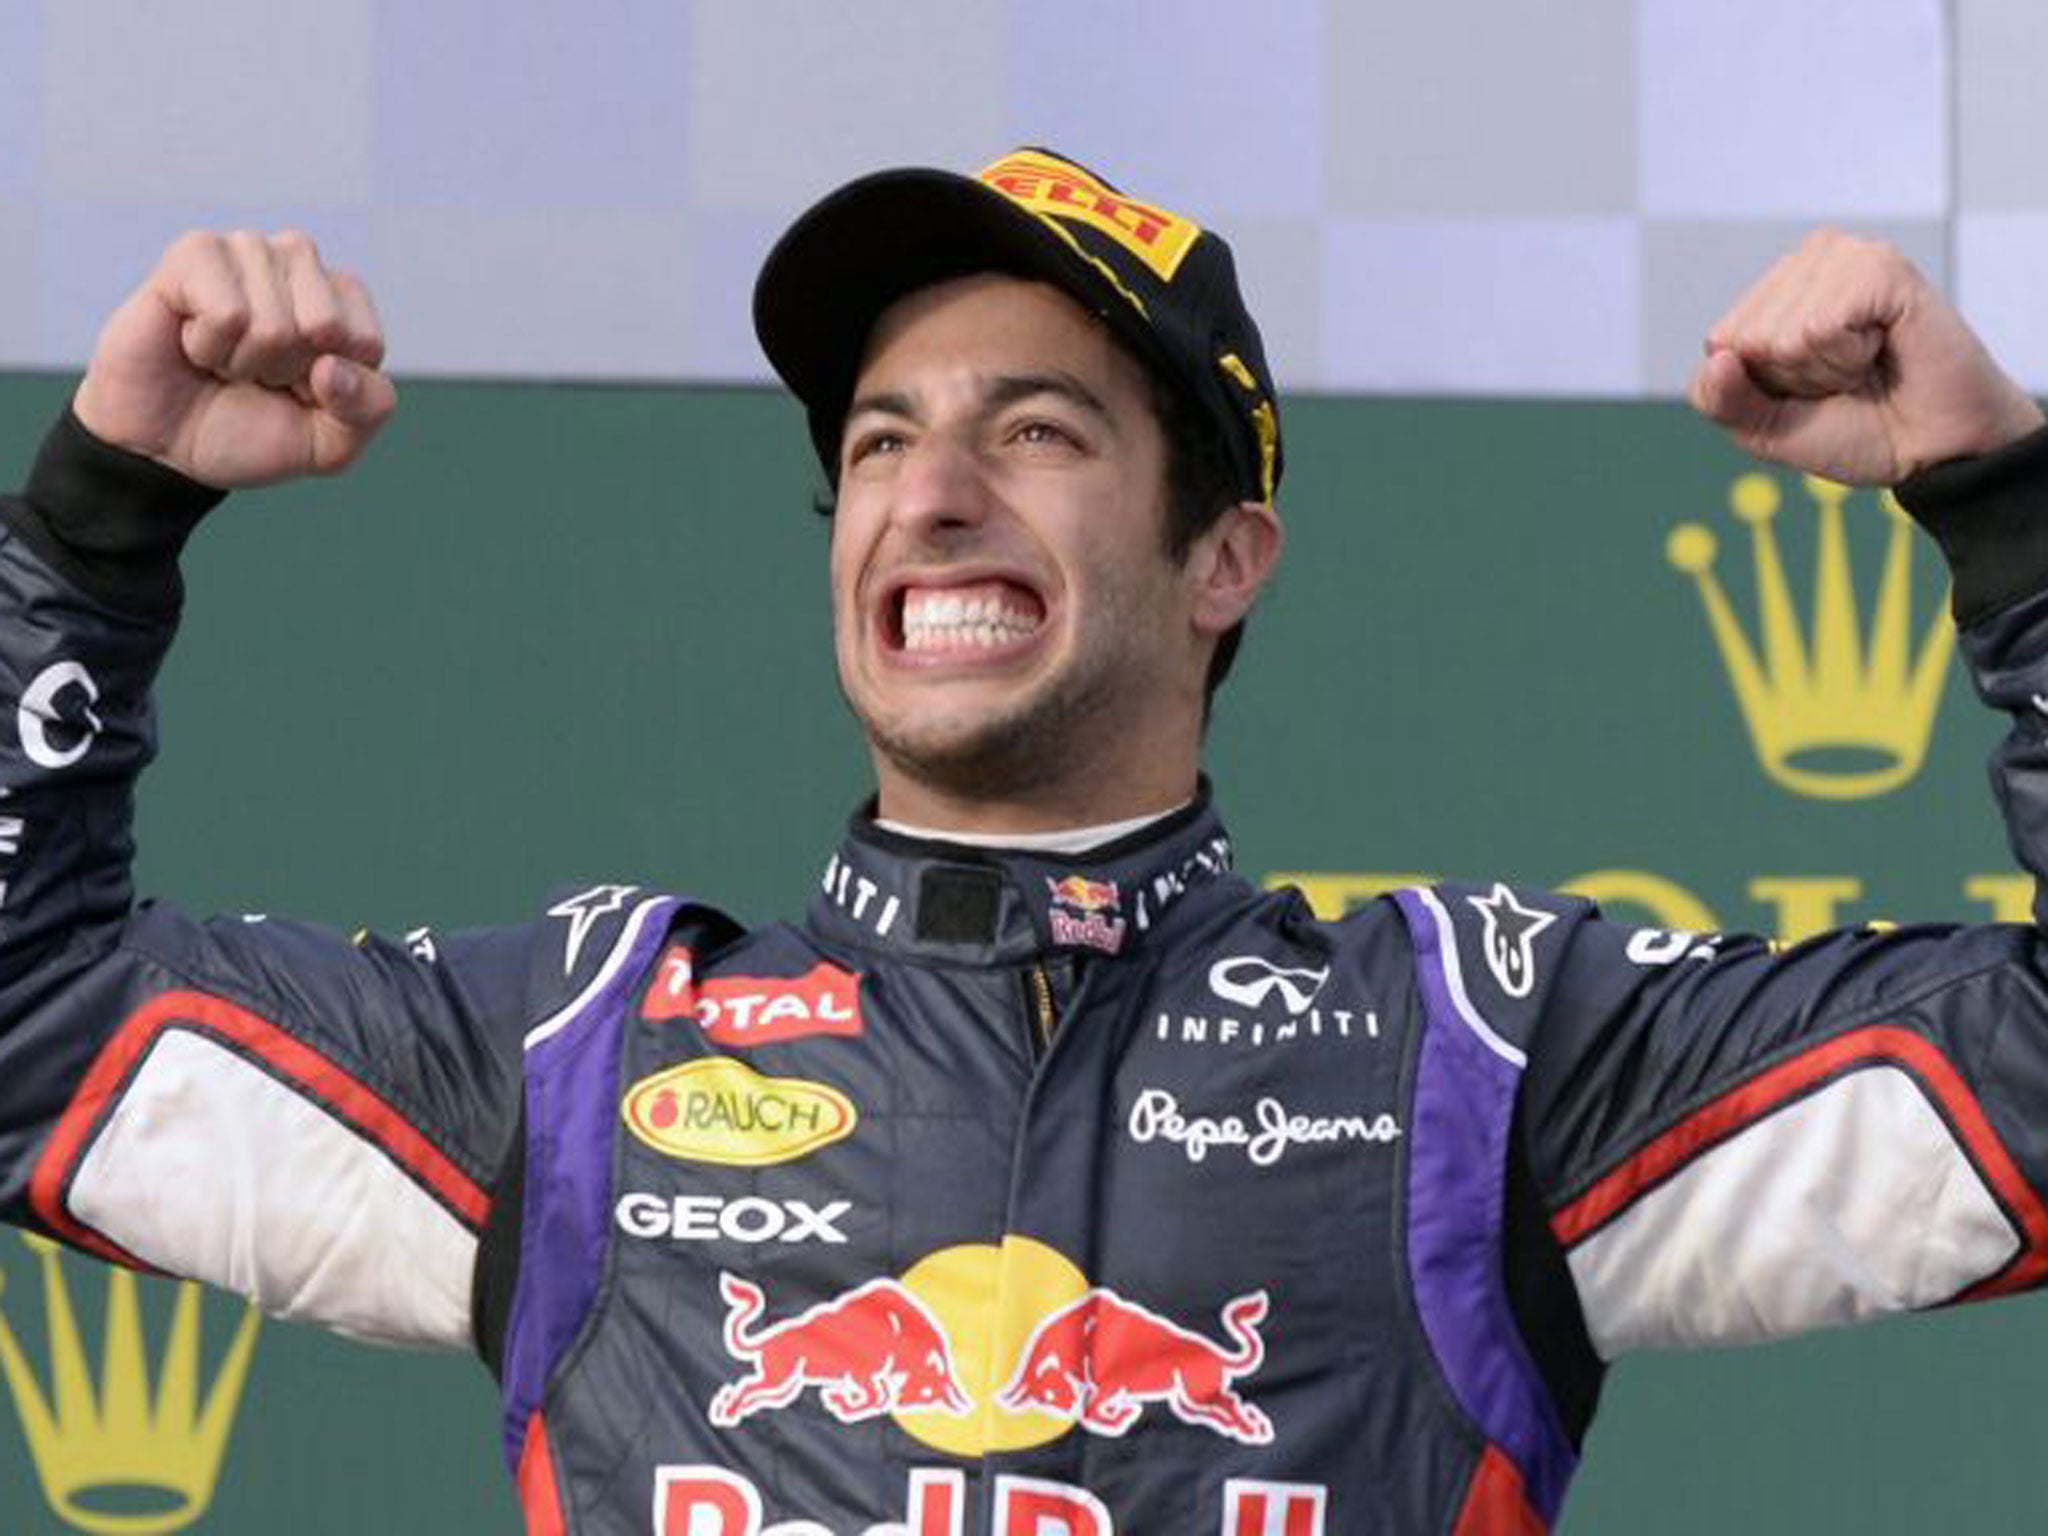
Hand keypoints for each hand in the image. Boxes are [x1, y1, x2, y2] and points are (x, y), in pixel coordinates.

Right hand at [72, 230, 396, 488]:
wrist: (166, 447)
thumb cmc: (249, 432)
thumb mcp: (329, 443)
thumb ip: (365, 410)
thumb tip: (332, 367)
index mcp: (344, 301)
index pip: (366, 342)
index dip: (330, 387)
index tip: (297, 389)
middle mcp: (300, 262)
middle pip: (324, 326)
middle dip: (286, 371)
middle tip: (255, 373)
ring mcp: (248, 250)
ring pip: (273, 322)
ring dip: (243, 361)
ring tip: (223, 359)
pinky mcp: (195, 253)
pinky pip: (227, 313)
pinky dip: (209, 346)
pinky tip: (194, 341)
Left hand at [1689, 229, 2043, 484]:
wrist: (1931, 451)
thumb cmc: (1854, 430)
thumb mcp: (1763, 428)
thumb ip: (1718, 399)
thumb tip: (1718, 354)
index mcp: (1773, 293)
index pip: (1721, 343)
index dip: (1762, 385)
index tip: (1811, 389)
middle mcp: (1806, 263)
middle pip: (1748, 339)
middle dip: (1794, 377)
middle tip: (1846, 379)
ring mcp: (1846, 257)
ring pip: (1783, 333)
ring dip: (1824, 368)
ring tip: (1866, 364)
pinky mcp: (1882, 265)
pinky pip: (1821, 326)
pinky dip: (1848, 356)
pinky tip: (1883, 346)